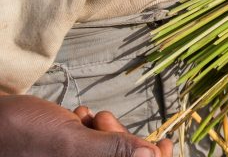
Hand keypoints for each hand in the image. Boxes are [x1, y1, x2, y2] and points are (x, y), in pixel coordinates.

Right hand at [0, 94, 172, 156]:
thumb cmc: (17, 136)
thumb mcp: (70, 145)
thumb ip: (112, 152)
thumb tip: (150, 156)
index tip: (164, 144)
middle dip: (122, 141)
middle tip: (103, 122)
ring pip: (109, 151)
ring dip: (104, 131)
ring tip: (84, 119)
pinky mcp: (64, 156)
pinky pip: (91, 146)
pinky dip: (88, 130)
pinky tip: (74, 120)